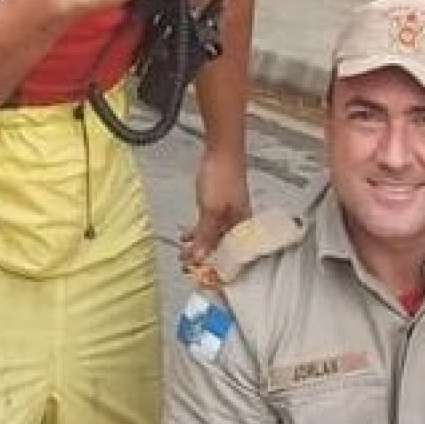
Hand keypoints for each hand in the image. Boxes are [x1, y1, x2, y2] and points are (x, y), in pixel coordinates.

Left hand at [180, 142, 249, 263]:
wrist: (222, 149)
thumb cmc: (222, 177)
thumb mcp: (211, 210)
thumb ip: (206, 235)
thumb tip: (200, 258)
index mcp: (241, 226)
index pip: (229, 255)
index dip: (214, 266)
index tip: (196, 274)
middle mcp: (238, 222)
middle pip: (221, 247)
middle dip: (203, 257)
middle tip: (185, 265)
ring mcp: (230, 213)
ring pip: (214, 236)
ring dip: (198, 245)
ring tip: (182, 253)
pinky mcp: (220, 204)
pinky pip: (209, 224)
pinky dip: (198, 231)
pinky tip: (186, 234)